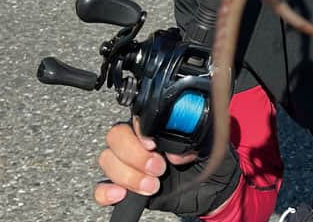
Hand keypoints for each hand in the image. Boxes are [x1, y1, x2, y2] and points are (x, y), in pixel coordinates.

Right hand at [93, 119, 241, 215]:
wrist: (210, 191)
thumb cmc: (208, 161)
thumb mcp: (211, 143)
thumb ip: (196, 137)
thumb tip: (175, 152)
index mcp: (157, 126)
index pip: (135, 117)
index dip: (139, 130)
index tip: (154, 145)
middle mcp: (139, 141)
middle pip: (115, 136)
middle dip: (134, 154)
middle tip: (158, 168)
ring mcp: (129, 163)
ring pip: (107, 159)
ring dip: (126, 174)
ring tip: (151, 186)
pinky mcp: (125, 187)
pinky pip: (101, 187)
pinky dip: (106, 191)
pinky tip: (120, 194)